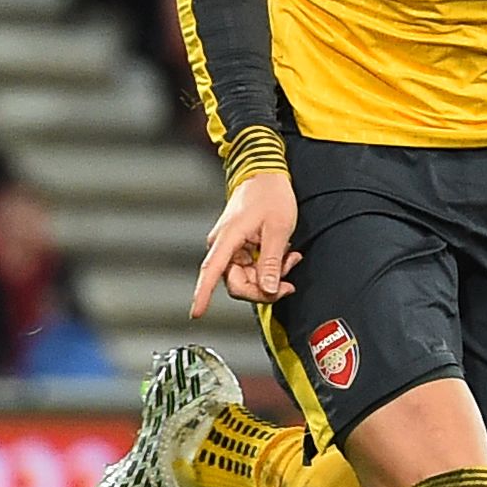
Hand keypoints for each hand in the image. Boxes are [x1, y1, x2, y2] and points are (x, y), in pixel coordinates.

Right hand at [191, 171, 300, 317]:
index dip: (202, 294)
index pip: (210, 272)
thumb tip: (267, 289)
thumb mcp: (278, 230)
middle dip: (264, 286)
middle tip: (288, 278)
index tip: (196, 313)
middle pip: (238, 283)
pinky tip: (284, 255)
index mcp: (227, 238)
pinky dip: (269, 266)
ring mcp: (230, 246)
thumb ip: (271, 263)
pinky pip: (252, 267)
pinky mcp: (239, 247)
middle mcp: (223, 245)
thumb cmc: (271, 195)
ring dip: (270, 275)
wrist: (266, 174)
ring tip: (290, 258)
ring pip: (248, 277)